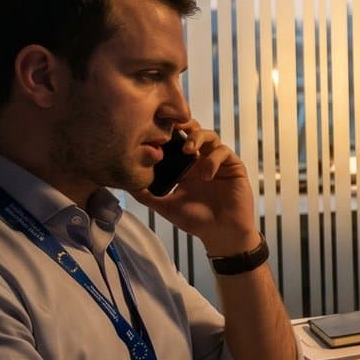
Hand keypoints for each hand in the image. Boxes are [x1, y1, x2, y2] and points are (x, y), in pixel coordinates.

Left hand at [131, 123, 259, 255]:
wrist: (221, 234)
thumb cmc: (196, 221)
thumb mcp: (165, 206)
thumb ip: (146, 195)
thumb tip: (125, 185)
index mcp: (185, 167)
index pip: (177, 141)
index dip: (169, 132)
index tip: (156, 130)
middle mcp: (201, 161)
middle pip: (194, 131)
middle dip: (185, 125)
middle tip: (173, 127)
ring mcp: (218, 163)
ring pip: (211, 136)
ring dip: (198, 138)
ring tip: (188, 150)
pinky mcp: (233, 167)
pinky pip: (224, 152)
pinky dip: (213, 159)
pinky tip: (206, 175)